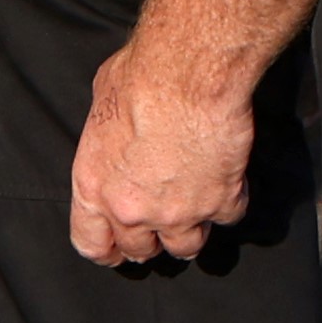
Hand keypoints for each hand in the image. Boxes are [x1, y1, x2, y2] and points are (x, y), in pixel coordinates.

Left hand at [69, 63, 256, 268]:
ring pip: (187, 246)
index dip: (107, 248)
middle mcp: (132, 209)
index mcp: (94, 188)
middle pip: (142, 249)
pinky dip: (230, 200)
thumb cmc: (141, 77)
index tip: (118, 247)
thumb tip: (117, 135)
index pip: (92, 243)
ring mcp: (178, 212)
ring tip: (196, 206)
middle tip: (162, 220)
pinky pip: (228, 215)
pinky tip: (227, 178)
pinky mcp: (219, 202)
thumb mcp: (101, 107)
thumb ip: (108, 140)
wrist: (186, 73)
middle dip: (152, 238)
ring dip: (191, 229)